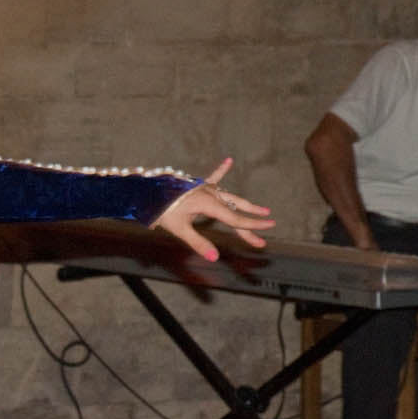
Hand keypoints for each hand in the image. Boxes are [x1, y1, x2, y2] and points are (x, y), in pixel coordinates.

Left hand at [152, 158, 273, 261]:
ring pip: (230, 198)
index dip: (252, 226)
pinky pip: (213, 177)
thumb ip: (198, 243)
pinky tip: (229, 160)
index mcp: (209, 205)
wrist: (147, 192)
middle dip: (252, 222)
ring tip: (263, 209)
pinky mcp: (199, 185)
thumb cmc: (162, 211)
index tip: (267, 230)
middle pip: (236, 211)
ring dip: (245, 205)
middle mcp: (211, 195)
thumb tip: (214, 258)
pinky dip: (221, 170)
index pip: (235, 219)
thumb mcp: (179, 229)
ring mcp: (206, 188)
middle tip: (270, 227)